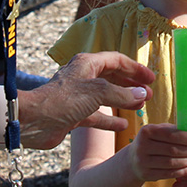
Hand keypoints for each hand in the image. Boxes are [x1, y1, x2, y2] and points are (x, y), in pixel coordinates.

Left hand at [18, 51, 154, 149]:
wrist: (34, 121)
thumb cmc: (63, 100)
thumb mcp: (96, 92)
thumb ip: (121, 94)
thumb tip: (142, 95)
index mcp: (87, 64)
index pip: (116, 61)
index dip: (135, 68)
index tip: (151, 79)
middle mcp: (83, 77)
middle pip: (112, 77)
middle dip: (131, 84)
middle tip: (149, 94)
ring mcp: (79, 96)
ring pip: (106, 96)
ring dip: (123, 101)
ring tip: (140, 107)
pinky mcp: (74, 114)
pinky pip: (97, 115)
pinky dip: (110, 119)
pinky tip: (123, 125)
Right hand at [128, 123, 186, 181]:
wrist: (133, 160)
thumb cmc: (153, 142)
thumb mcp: (159, 133)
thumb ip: (175, 130)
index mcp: (146, 131)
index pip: (171, 134)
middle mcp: (142, 145)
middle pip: (172, 149)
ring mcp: (143, 161)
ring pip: (172, 163)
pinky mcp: (146, 174)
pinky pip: (169, 174)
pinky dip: (183, 172)